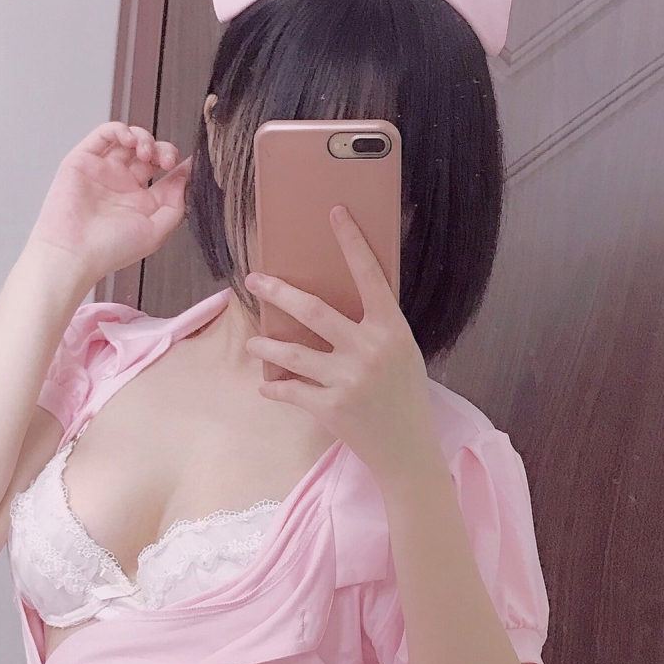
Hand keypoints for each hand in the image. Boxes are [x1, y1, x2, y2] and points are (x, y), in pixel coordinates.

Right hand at [29, 121, 191, 281]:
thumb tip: (189, 175)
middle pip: (150, 153)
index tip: (192, 164)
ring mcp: (103, 170)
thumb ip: (176, 203)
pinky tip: (130, 141)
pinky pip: (104, 134)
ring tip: (146, 153)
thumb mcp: (157, 231)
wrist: (74, 254)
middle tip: (165, 162)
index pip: (166, 174)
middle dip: (163, 150)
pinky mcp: (83, 160)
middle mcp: (122, 184)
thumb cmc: (111, 250)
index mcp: (141, 202)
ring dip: (144, 138)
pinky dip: (120, 130)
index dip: (180, 165)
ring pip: (129, 139)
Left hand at [244, 205, 437, 483]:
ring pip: (294, 353)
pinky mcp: (331, 408)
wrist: (408, 451)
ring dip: (267, 346)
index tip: (334, 213)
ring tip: (254, 342)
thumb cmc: (404, 397)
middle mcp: (370, 350)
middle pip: (314, 311)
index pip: (369, 276)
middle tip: (255, 279)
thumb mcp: (401, 354)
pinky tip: (266, 385)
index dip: (351, 242)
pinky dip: (276, 387)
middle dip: (279, 293)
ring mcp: (349, 380)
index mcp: (392, 330)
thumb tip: (340, 298)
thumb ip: (375, 328)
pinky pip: (291, 391)